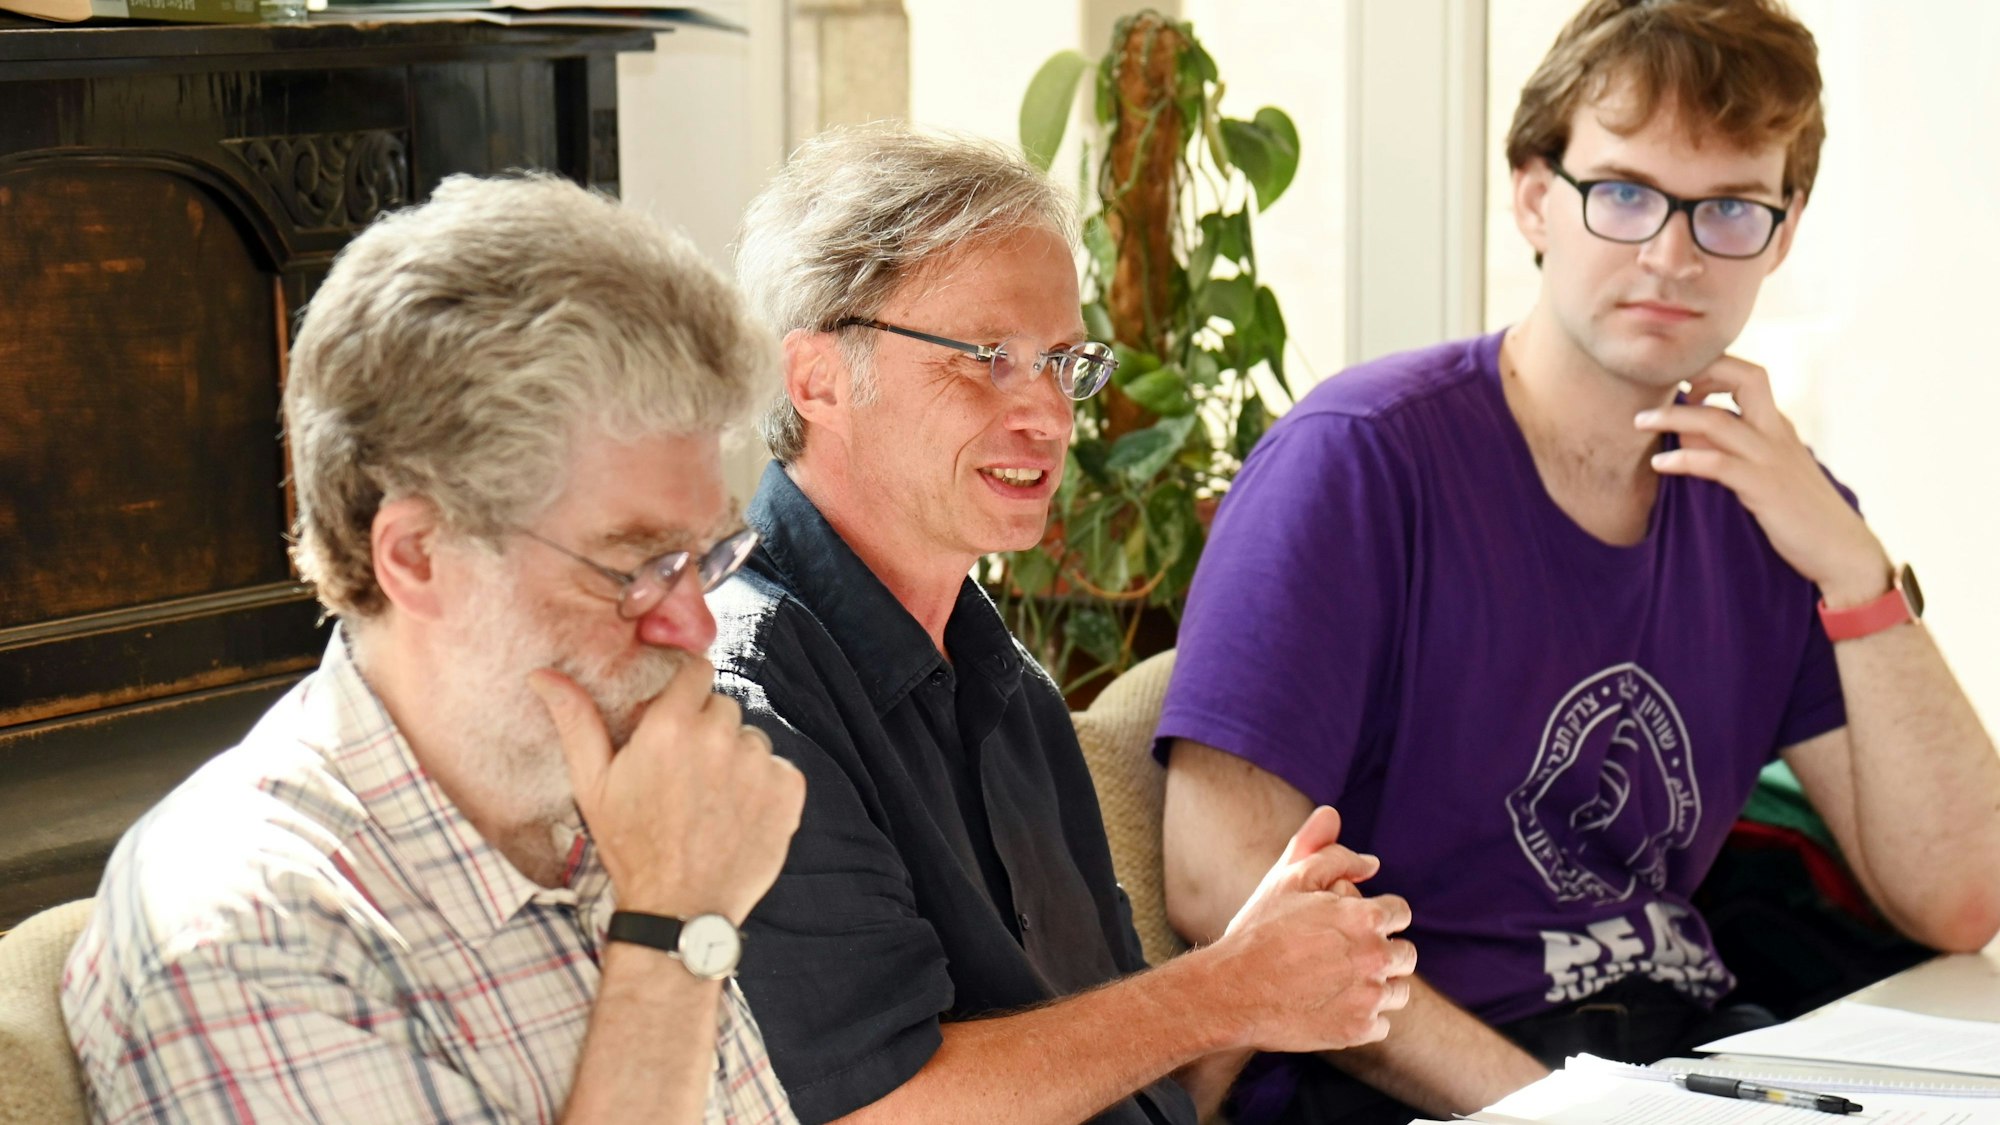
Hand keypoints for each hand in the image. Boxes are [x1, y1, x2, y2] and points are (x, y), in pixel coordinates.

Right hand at [530, 655, 804, 923]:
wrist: (679, 910)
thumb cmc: (631, 847)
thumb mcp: (593, 785)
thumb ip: (575, 721)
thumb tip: (542, 674)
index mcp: (672, 726)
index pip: (697, 671)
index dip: (688, 692)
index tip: (680, 715)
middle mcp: (720, 736)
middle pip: (723, 708)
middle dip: (708, 731)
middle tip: (687, 776)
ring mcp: (758, 764)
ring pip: (752, 740)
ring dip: (737, 760)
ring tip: (711, 802)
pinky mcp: (788, 791)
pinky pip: (780, 768)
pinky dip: (765, 787)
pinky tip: (738, 816)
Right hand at [1210, 807, 1416, 1050]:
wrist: (1231, 991)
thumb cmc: (1259, 931)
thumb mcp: (1290, 880)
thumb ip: (1334, 857)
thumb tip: (1371, 862)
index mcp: (1365, 917)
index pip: (1400, 913)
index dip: (1376, 917)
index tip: (1353, 927)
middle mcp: (1375, 957)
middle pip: (1405, 955)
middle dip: (1381, 953)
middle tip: (1343, 958)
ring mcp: (1369, 997)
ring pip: (1397, 991)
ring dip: (1376, 987)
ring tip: (1336, 984)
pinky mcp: (1358, 1030)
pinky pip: (1381, 1025)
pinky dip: (1362, 1018)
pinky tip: (1331, 1007)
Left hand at [1636, 355, 1890, 605]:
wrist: (1842, 550)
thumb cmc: (1801, 513)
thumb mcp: (1768, 471)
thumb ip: (1735, 449)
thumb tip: (1689, 432)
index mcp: (1779, 427)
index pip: (1750, 377)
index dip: (1715, 370)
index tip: (1684, 385)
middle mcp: (1777, 434)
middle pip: (1746, 378)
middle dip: (1701, 372)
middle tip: (1662, 387)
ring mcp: (1771, 458)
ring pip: (1717, 420)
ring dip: (1673, 417)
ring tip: (1640, 422)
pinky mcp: (1764, 487)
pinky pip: (1717, 463)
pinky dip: (1685, 458)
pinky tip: (1661, 464)